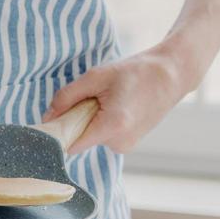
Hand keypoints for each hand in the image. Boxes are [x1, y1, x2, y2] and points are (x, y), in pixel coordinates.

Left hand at [45, 46, 189, 154]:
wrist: (172, 75)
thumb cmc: (135, 72)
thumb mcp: (95, 77)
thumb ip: (66, 97)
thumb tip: (47, 117)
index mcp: (111, 127)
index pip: (70, 145)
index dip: (57, 133)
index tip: (51, 121)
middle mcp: (119, 143)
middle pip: (80, 140)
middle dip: (76, 121)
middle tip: (92, 99)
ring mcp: (126, 146)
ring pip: (92, 137)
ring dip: (91, 121)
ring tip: (109, 100)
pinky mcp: (129, 144)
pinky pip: (104, 136)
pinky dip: (102, 123)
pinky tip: (116, 106)